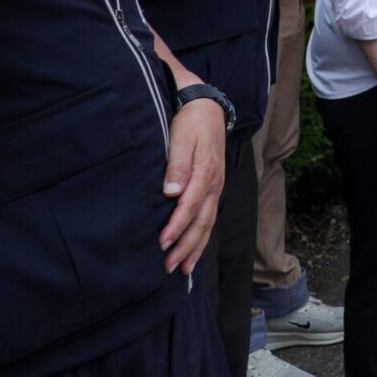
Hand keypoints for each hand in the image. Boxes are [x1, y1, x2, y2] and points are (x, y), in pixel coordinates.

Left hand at [158, 96, 225, 273]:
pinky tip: (194, 248)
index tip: (161, 244)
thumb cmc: (190, 122)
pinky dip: (202, 236)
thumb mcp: (181, 137)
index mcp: (205, 173)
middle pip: (202, 222)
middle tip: (169, 267)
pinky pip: (209, 217)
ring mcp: (215, 187)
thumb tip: (170, 191)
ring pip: (208, 223)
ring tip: (184, 269)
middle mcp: (213, 184)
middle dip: (186, 247)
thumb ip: (176, 165)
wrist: (207, 107)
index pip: (189, 207)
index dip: (175, 227)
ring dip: (196, 247)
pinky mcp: (213, 188)